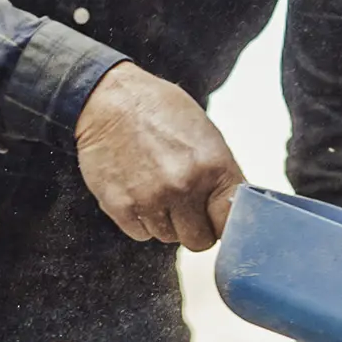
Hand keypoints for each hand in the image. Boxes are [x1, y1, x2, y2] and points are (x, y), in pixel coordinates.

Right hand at [74, 62, 243, 251]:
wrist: (108, 100)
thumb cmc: (159, 112)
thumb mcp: (205, 135)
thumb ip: (220, 176)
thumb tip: (233, 210)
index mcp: (212, 166)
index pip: (230, 223)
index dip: (223, 224)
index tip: (215, 219)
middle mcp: (184, 186)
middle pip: (199, 241)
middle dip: (194, 228)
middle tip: (184, 207)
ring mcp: (151, 198)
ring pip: (168, 237)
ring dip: (165, 221)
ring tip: (156, 188)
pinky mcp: (120, 206)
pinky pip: (140, 234)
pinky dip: (140, 219)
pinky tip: (137, 191)